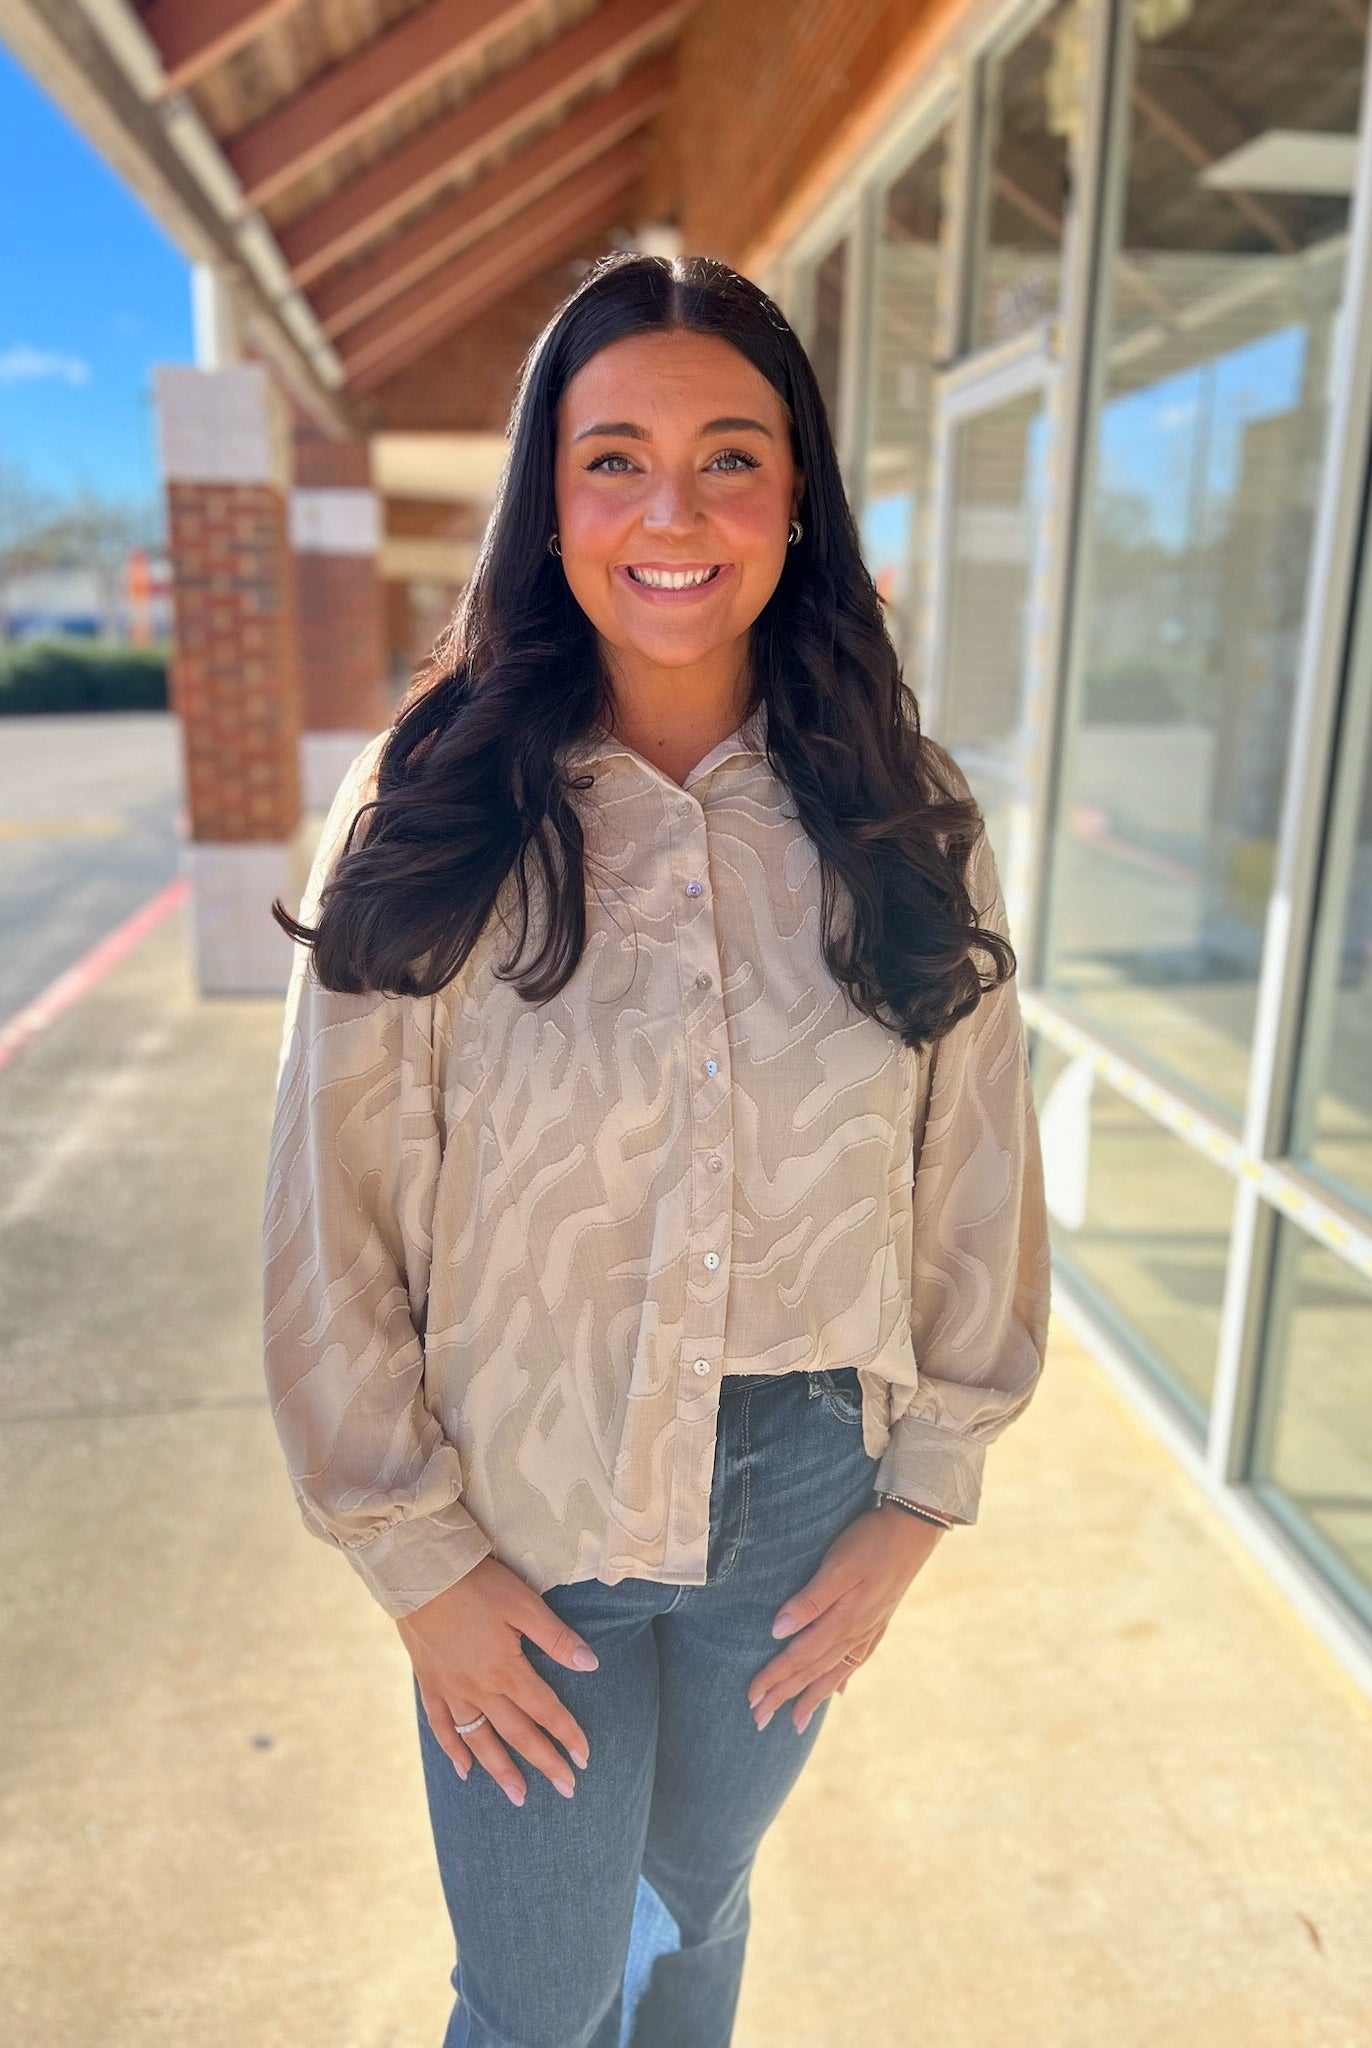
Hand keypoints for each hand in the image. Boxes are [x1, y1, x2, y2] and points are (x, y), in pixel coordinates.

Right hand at [397, 1556, 598, 1807]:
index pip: (545, 1711)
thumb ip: (555, 1637)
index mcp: (507, 1670)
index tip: (585, 1758)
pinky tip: (465, 1770)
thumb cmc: (478, 1584)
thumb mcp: (524, 1604)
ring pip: (480, 1740)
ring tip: (519, 1796)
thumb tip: (590, 1664)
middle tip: (567, 1790)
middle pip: (518, 1734)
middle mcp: (480, 1689)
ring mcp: (452, 1690)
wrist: (421, 1574)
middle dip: (544, 1763)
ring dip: (501, 1770)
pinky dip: (454, 1750)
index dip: (568, 1735)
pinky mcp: (429, 1684)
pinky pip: (442, 1727)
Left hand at [746, 1504, 944, 1733]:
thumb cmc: (870, 1541)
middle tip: (758, 1721)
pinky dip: (841, 1680)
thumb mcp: (838, 1565)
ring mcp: (868, 1631)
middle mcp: (855, 1633)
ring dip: (811, 1697)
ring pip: (834, 1672)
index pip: (798, 1657)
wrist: (913, 1529)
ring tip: (795, 1723)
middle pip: (812, 1671)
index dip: (774, 1677)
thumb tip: (778, 1631)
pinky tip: (836, 1692)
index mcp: (843, 1620)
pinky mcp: (877, 1624)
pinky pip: (854, 1662)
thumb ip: (811, 1600)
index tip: (751, 1697)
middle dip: (784, 1696)